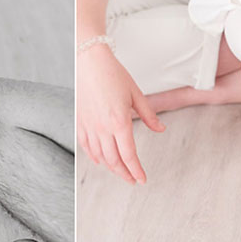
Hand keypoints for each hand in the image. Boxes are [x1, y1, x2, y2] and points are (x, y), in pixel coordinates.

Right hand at [77, 43, 163, 183]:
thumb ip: (148, 115)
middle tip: (133, 180)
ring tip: (120, 172)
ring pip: (100, 157)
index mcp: (119, 122)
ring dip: (111, 168)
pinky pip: (86, 147)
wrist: (89, 61)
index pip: (129, 155)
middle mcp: (103, 128)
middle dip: (124, 174)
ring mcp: (89, 126)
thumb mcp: (136, 94)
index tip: (142, 179)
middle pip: (114, 160)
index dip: (136, 170)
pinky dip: (94, 157)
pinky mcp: (80, 122)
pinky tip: (101, 161)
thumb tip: (160, 129)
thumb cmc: (113, 74)